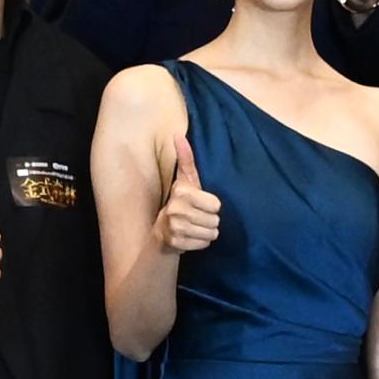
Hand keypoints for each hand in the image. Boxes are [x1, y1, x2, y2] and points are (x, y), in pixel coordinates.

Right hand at [155, 136, 223, 253]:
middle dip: (210, 220)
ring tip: (195, 226)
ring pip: (211, 233)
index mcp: (182, 192)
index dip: (212, 205)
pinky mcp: (176, 244)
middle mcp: (176, 210)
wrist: (162, 231)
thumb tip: (178, 134)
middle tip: (198, 216)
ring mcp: (175, 228)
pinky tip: (191, 236)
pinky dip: (201, 242)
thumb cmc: (181, 201)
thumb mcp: (185, 180)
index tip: (200, 203)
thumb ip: (186, 158)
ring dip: (207, 231)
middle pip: (215, 220)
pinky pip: (204, 244)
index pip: (216, 205)